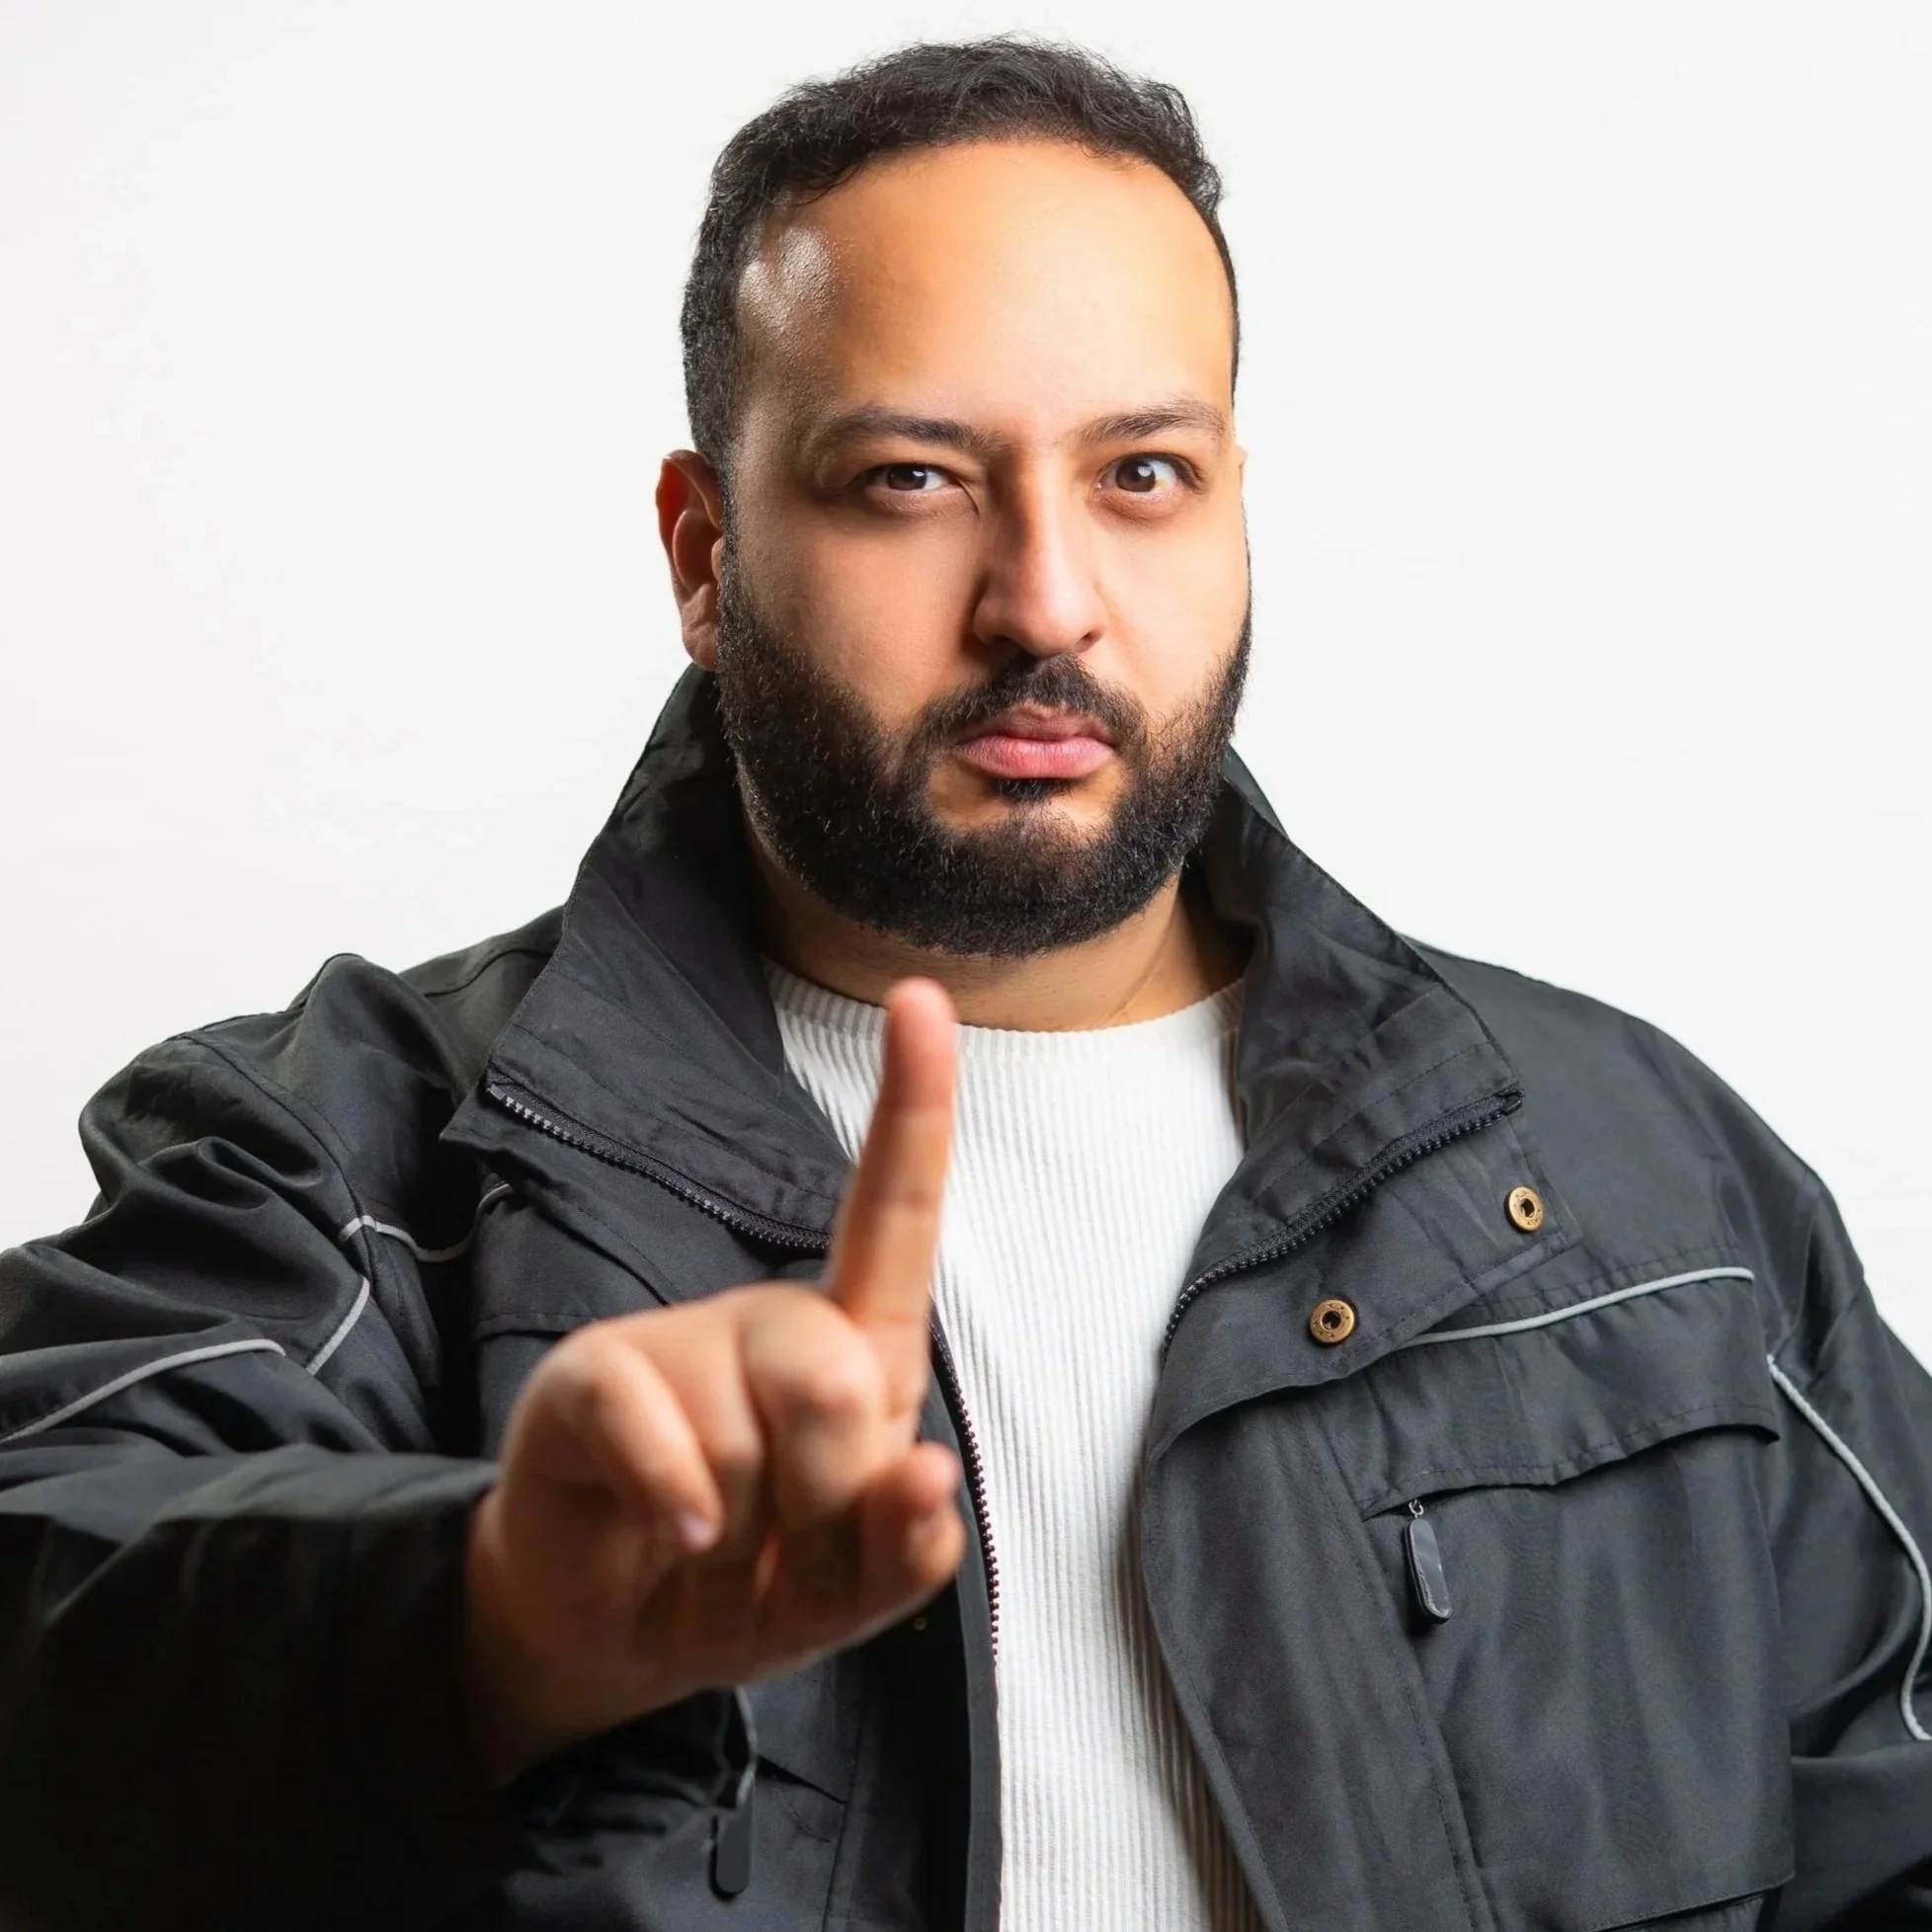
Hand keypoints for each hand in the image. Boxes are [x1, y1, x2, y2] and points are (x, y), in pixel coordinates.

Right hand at [462, 979, 964, 1781]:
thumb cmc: (753, 1578)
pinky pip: (660, 1440)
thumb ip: (903, 1546)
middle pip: (838, 1379)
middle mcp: (769, 1319)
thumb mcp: (847, 1588)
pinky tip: (672, 1535)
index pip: (892, 1214)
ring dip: (746, 1538)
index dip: (913, 1106)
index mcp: (851, 1343)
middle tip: (780, 1542)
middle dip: (824, 1501)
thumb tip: (926, 1473)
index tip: (918, 996)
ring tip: (715, 1543)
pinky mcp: (593, 1375)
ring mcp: (675, 1339)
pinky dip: (677, 1511)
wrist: (613, 1625)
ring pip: (752, 1438)